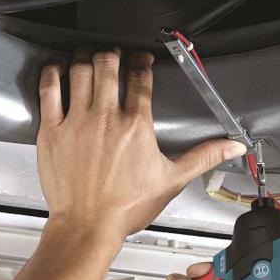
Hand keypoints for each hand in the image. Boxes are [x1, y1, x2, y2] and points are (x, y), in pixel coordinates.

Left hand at [37, 50, 246, 240]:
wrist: (88, 227)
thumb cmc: (125, 208)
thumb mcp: (171, 181)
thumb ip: (203, 157)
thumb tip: (231, 147)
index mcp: (136, 125)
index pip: (140, 77)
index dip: (142, 61)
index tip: (142, 60)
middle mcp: (106, 118)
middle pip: (108, 63)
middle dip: (113, 53)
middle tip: (115, 55)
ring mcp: (76, 122)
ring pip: (80, 69)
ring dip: (85, 56)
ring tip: (89, 57)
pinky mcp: (52, 130)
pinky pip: (49, 89)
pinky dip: (53, 72)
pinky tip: (59, 68)